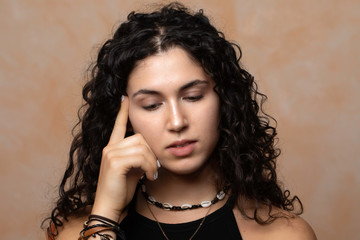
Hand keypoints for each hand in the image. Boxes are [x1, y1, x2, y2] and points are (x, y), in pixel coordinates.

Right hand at [91, 96, 157, 221]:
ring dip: (152, 162)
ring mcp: (110, 154)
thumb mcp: (132, 170)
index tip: (125, 98)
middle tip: (155, 169)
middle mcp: (109, 148)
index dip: (123, 112)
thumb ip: (138, 157)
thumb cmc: (120, 190)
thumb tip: (150, 151)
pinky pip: (140, 157)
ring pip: (142, 147)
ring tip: (153, 174)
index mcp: (112, 148)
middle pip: (140, 137)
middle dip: (152, 152)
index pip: (118, 126)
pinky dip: (149, 167)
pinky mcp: (115, 162)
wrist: (109, 207)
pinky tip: (150, 177)